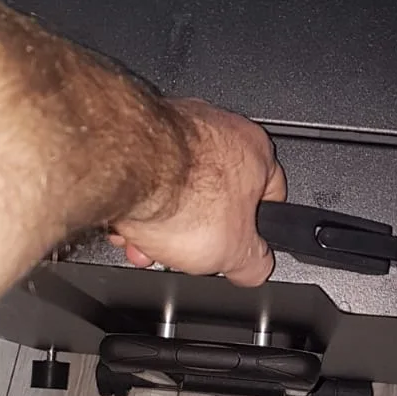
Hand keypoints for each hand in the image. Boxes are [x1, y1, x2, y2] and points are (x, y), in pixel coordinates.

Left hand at [109, 99, 285, 285]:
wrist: (126, 172)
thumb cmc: (183, 195)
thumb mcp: (237, 254)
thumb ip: (254, 263)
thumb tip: (254, 269)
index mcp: (256, 150)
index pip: (270, 196)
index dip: (254, 230)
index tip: (239, 248)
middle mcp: (219, 129)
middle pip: (215, 195)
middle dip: (195, 231)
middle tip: (185, 252)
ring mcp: (177, 126)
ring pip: (175, 187)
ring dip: (162, 220)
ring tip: (147, 243)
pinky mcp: (139, 132)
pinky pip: (145, 174)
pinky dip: (138, 199)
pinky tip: (130, 222)